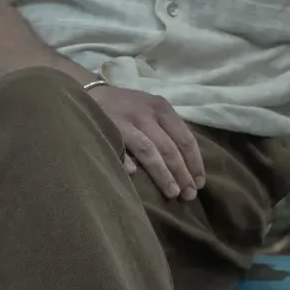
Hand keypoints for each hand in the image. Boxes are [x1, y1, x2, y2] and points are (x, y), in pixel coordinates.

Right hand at [86, 84, 204, 200]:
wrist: (89, 93)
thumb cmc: (127, 107)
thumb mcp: (151, 110)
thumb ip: (167, 131)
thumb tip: (187, 167)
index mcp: (162, 108)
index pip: (185, 138)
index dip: (194, 162)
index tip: (200, 183)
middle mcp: (146, 113)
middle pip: (169, 147)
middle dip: (182, 173)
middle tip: (189, 195)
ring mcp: (124, 120)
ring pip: (149, 151)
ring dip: (162, 174)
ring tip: (173, 193)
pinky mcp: (104, 127)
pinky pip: (118, 148)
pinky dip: (126, 162)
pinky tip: (133, 176)